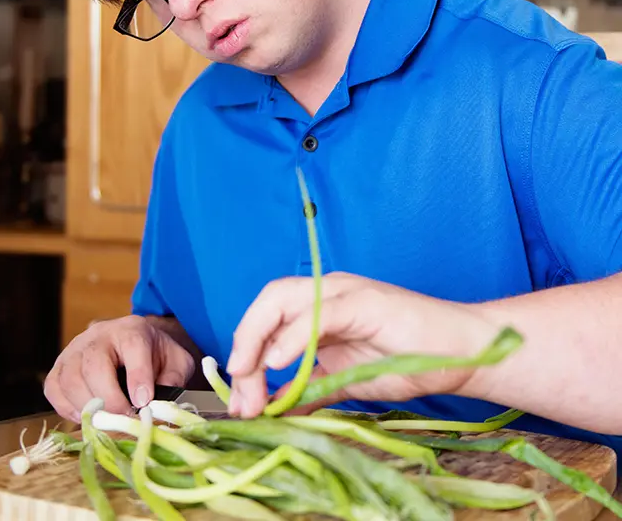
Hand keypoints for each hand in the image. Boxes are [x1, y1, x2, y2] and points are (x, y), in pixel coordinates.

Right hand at [43, 315, 194, 421]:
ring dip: (87, 406)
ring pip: (70, 378)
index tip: (143, 402)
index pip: (133, 346)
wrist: (133, 343)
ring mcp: (75, 349)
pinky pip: (54, 388)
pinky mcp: (59, 366)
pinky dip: (67, 407)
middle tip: (123, 419)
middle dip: (109, 398)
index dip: (138, 376)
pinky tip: (86, 416)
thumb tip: (160, 407)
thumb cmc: (154, 355)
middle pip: (94, 363)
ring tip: (106, 421)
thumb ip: (174, 380)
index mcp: (132, 329)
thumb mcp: (175, 361)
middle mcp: (99, 335)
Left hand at [226, 272, 498, 417]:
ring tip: (247, 375)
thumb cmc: (410, 362)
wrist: (463, 353)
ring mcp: (345, 292)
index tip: (239, 397)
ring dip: (257, 339)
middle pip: (268, 302)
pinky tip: (278, 363)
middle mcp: (326, 292)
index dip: (246, 352)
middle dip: (243, 343)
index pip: (269, 318)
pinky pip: (318, 313)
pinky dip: (293, 337)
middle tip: (237, 390)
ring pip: (284, 300)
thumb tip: (276, 409)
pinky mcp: (365, 301)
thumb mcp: (347, 381)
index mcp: (318, 307)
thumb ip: (312, 390)